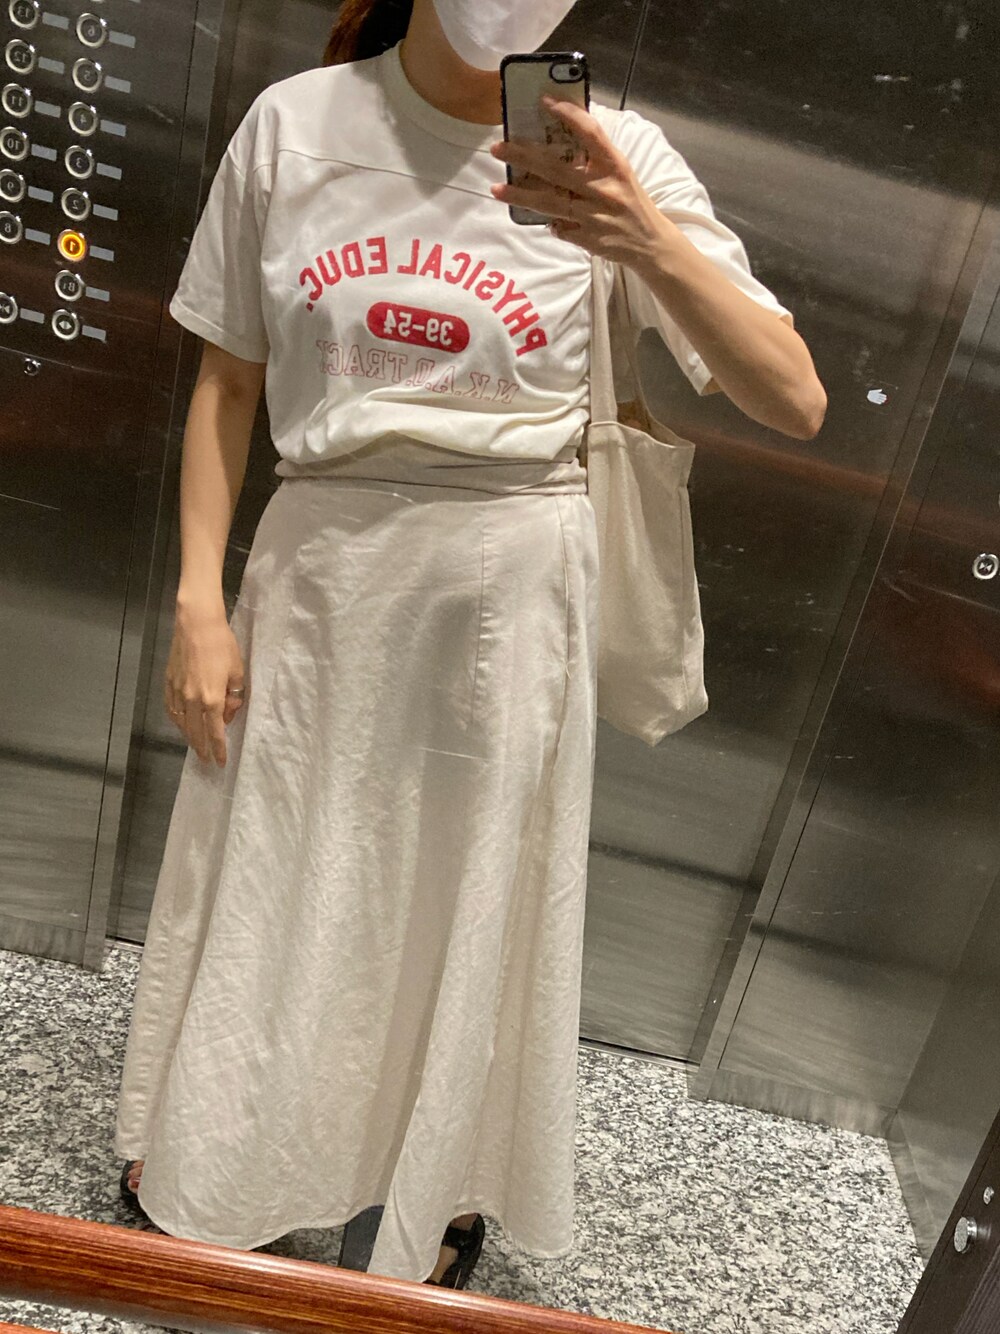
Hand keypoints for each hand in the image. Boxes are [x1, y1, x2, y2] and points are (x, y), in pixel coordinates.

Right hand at [164, 603, 246, 766]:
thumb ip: (234, 696)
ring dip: (189, 737)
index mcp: (212, 698)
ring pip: (182, 723)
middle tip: (207, 760)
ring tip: (196, 746)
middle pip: (196, 732)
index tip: (220, 763)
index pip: (216, 732)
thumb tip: (228, 714)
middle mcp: (192, 699)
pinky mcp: (168, 682)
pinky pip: (171, 709)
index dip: (218, 750)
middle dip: (202, 749)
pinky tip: (182, 724)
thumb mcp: (237, 672)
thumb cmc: (222, 645)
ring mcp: (178, 691)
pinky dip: (177, 721)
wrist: (196, 625)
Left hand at [488, 94, 668, 268]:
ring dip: (521, 195)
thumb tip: (561, 134)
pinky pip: (560, 229)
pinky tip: (541, 219)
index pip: (590, 133)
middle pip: (557, 169)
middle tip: (498, 148)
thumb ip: (595, 156)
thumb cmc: (631, 201)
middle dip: (524, 158)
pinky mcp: (589, 238)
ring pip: (550, 202)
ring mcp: (595, 215)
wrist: (650, 243)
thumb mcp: (620, 172)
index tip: (544, 101)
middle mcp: (604, 188)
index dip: (568, 115)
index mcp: (615, 165)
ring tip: (496, 189)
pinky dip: (550, 223)